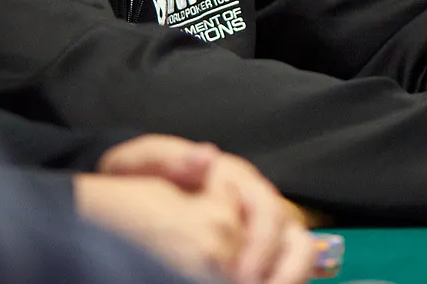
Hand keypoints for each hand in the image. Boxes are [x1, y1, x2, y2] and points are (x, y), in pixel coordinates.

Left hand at [96, 136, 314, 283]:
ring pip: (298, 254)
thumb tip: (208, 155)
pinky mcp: (255, 248)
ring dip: (289, 278)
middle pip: (295, 237)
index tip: (240, 277)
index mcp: (235, 177)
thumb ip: (170, 157)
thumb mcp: (142, 160)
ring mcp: (260, 226)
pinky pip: (282, 267)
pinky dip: (279, 279)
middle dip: (284, 273)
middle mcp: (256, 201)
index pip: (268, 210)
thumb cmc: (137, 174)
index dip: (261, 246)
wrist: (127, 185)